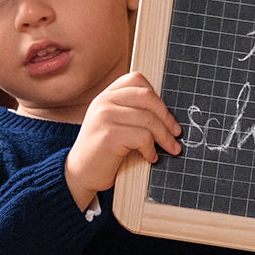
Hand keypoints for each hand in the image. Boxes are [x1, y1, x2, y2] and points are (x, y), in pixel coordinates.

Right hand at [64, 72, 181, 209]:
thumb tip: (167, 113)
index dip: (157, 98)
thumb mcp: (114, 124)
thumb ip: (132, 112)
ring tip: (169, 149)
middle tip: (176, 134)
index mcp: (106, 95)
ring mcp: (104, 116)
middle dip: (167, 117)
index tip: (166, 117)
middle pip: (147, 97)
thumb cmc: (103, 152)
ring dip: (164, 138)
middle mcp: (103, 101)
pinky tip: (150, 158)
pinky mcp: (109, 134)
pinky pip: (143, 137)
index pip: (137, 80)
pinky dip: (151, 149)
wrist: (79, 174)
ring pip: (149, 119)